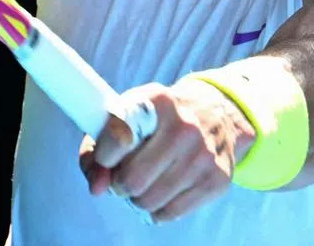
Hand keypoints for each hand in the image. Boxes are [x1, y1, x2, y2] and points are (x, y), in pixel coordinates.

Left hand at [78, 79, 256, 222]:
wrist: (215, 115)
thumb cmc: (158, 121)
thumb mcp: (126, 118)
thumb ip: (96, 151)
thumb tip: (97, 187)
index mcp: (158, 100)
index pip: (120, 135)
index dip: (104, 155)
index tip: (105, 157)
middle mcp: (184, 125)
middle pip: (132, 179)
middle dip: (119, 184)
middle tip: (125, 175)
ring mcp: (204, 154)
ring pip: (149, 201)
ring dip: (138, 198)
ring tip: (145, 182)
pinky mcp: (217, 179)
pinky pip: (170, 213)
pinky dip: (158, 209)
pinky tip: (163, 191)